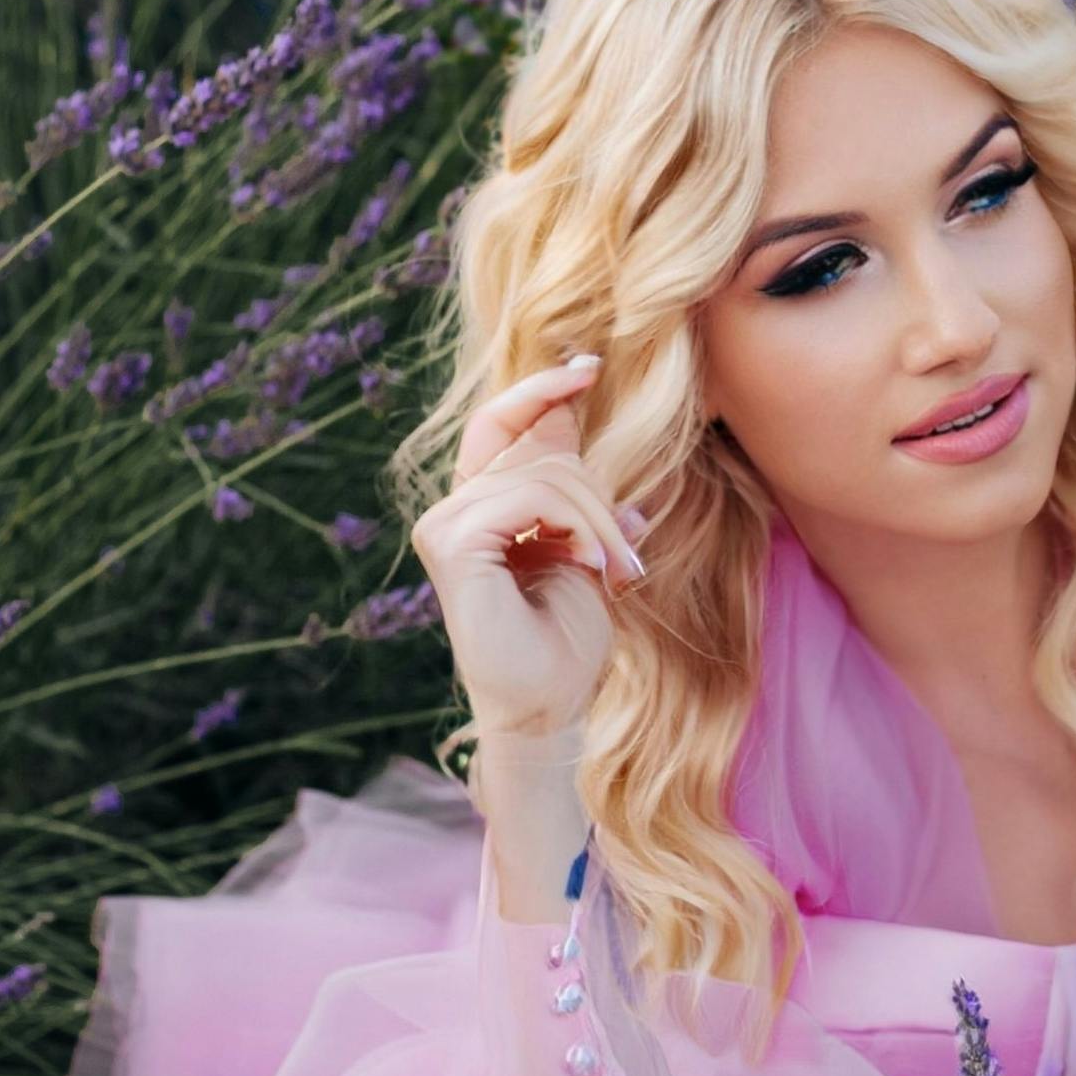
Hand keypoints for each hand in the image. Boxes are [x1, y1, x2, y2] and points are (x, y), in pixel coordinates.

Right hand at [408, 356, 650, 743]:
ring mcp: (446, 524)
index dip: (542, 391)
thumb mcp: (584, 551)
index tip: (587, 367)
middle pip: (539, 448)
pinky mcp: (452, 542)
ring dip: (597, 521)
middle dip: (599, 493)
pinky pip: (532, 495)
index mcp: (481, 508)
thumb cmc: (565, 642)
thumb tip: (591, 441)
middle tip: (629, 557)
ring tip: (617, 572)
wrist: (549, 708)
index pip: (502, 425)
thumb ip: (579, 498)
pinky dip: (577, 528)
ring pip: (546, 473)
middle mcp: (454, 510)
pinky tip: (590, 568)